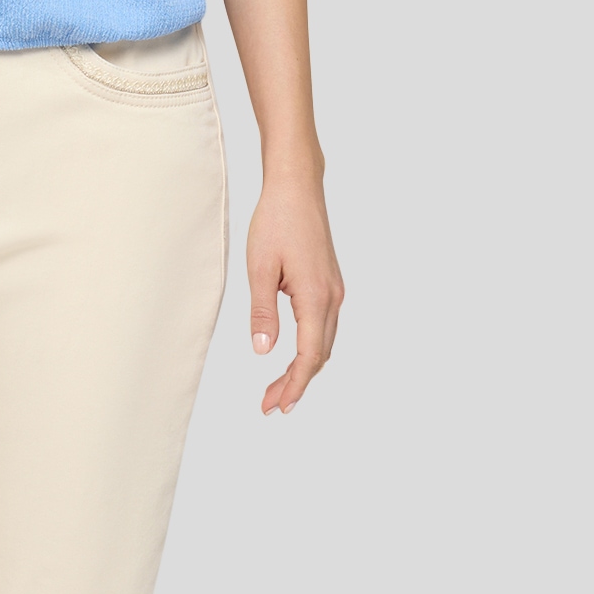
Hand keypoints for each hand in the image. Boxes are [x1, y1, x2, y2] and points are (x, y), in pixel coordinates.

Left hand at [247, 173, 343, 414]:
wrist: (297, 186)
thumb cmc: (275, 220)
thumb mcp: (259, 267)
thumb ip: (263, 311)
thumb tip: (263, 352)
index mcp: (316, 296)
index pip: (310, 356)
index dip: (294, 385)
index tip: (277, 406)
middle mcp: (332, 297)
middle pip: (319, 355)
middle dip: (296, 383)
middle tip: (269, 405)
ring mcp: (334, 289)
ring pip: (323, 342)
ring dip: (303, 367)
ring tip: (276, 387)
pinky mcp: (328, 282)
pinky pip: (323, 325)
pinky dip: (309, 347)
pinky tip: (291, 354)